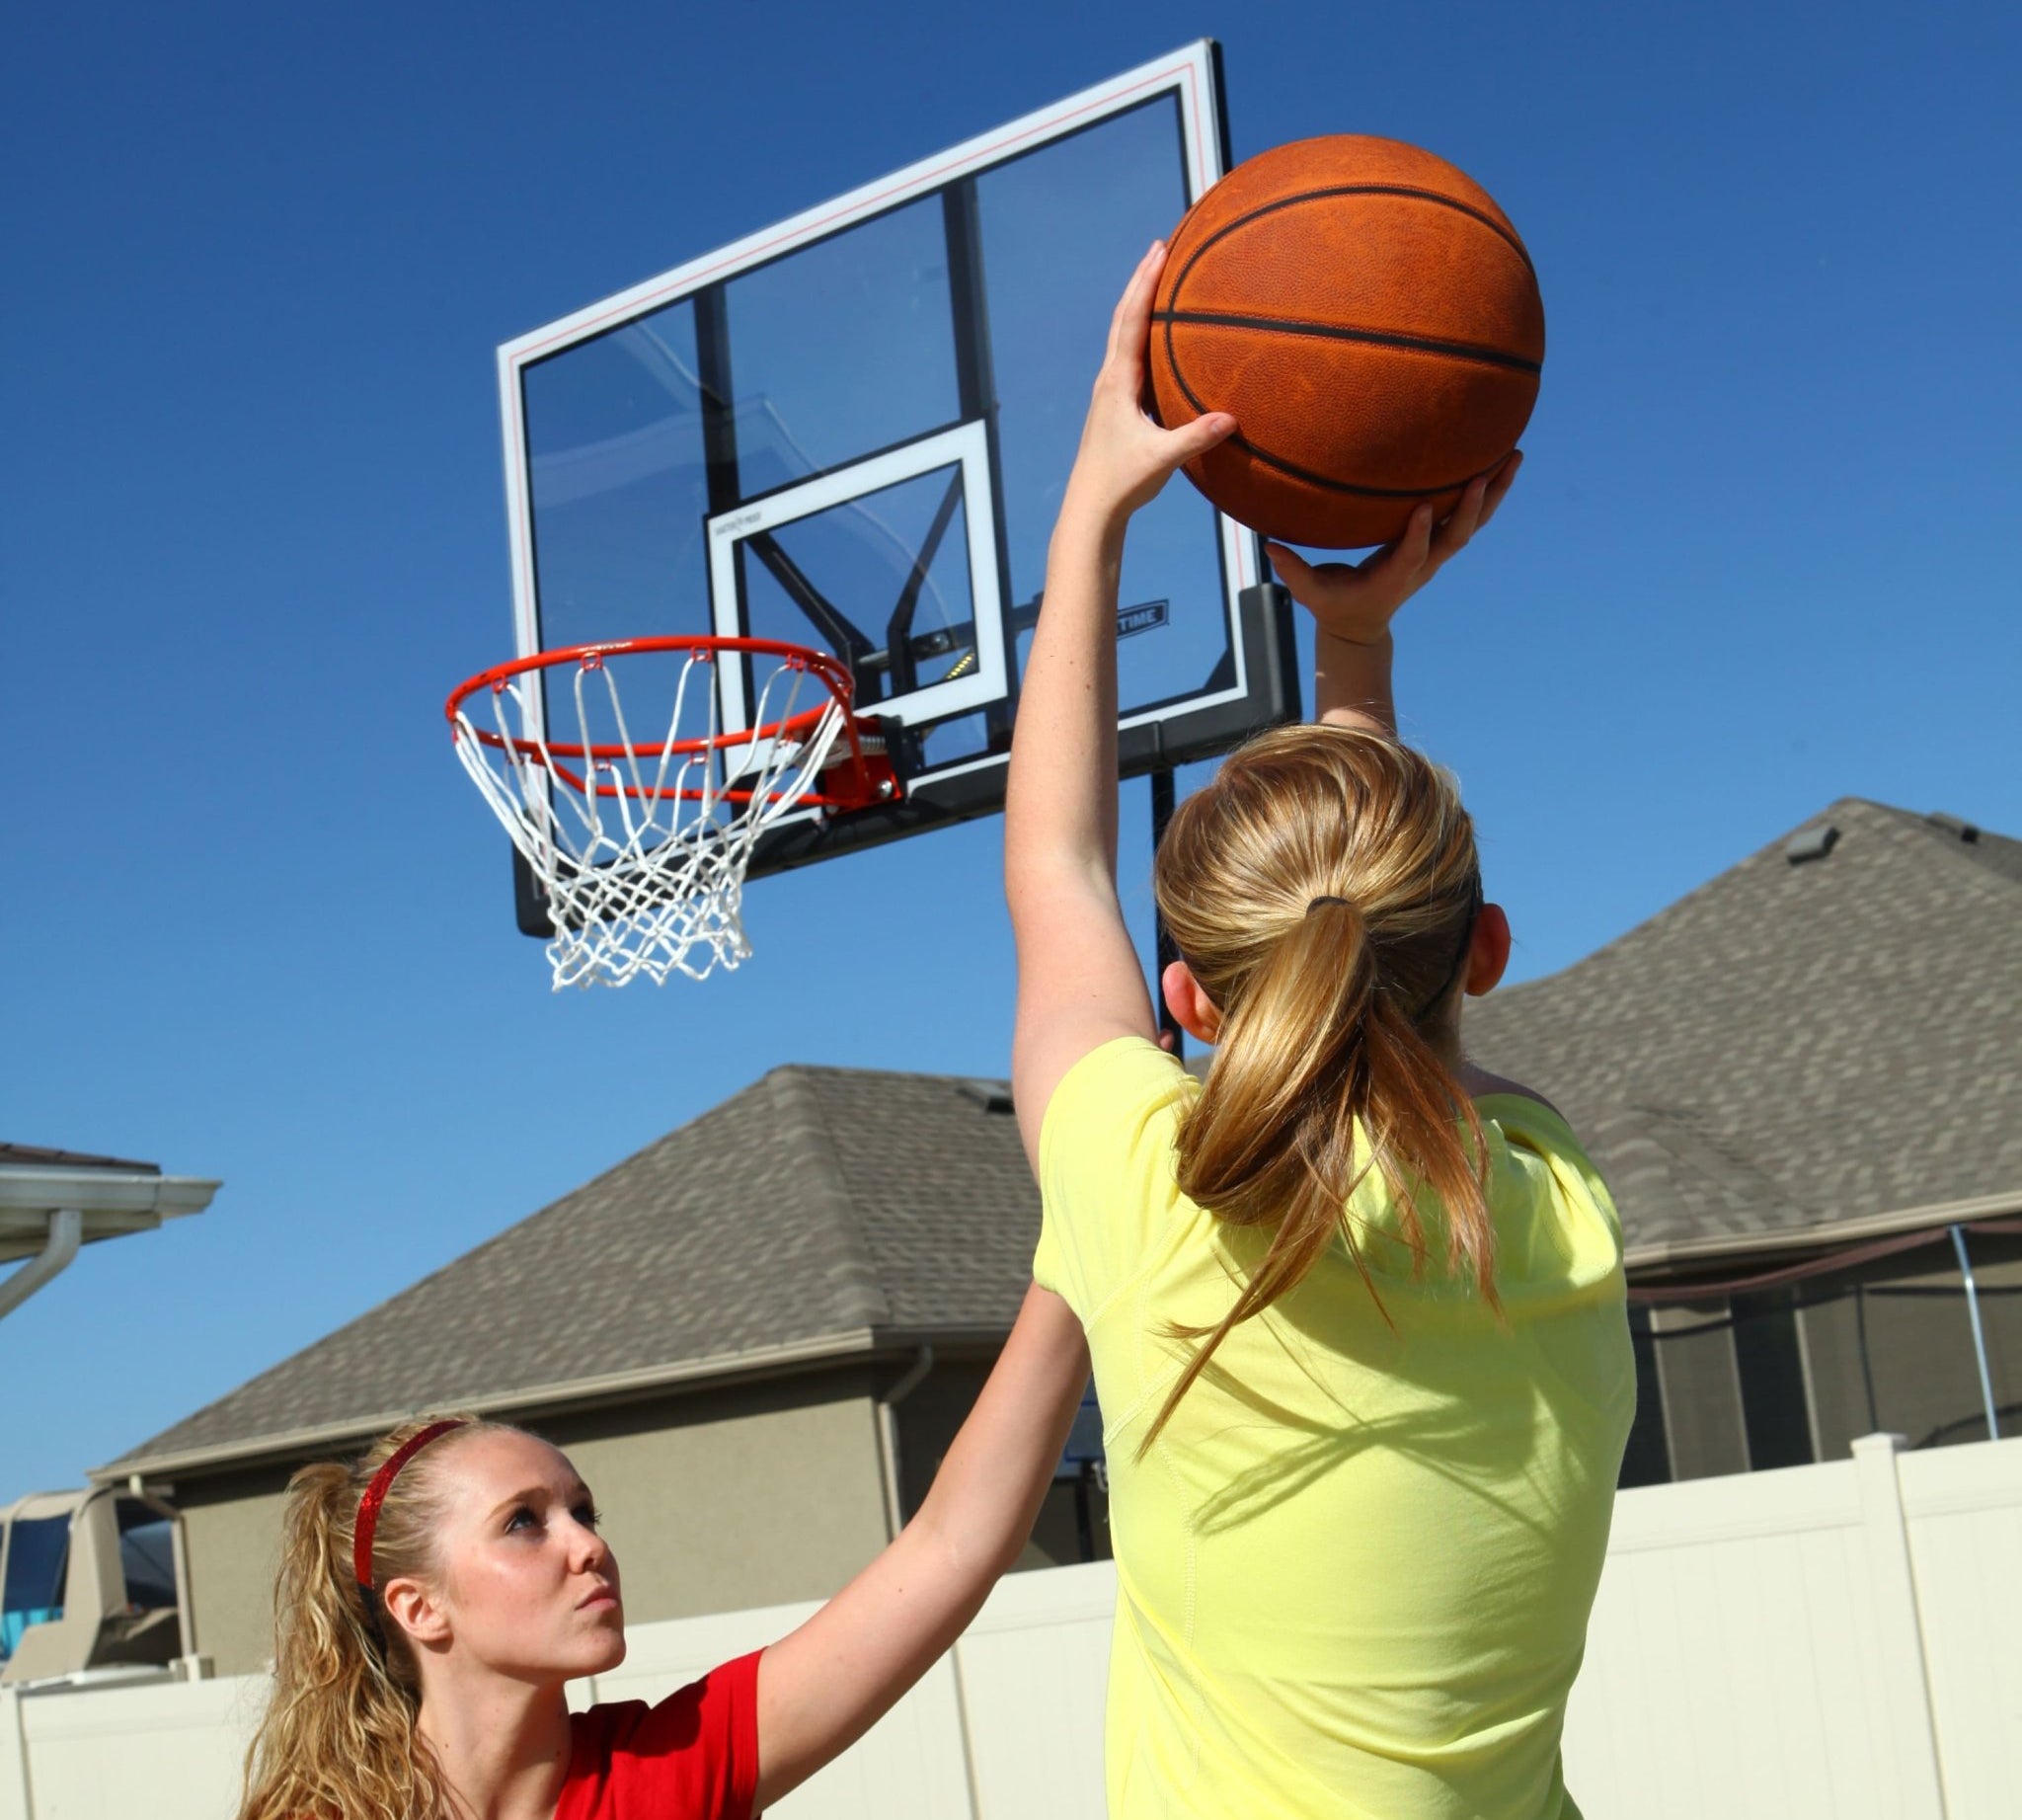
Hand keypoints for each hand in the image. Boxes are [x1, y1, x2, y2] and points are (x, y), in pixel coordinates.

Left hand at [1059, 241, 1237, 528]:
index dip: (1146, 283)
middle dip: (1143, 281)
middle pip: (1124, 318)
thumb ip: (1195, 436)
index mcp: (1118, 383)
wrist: (1091, 508)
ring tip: (1159, 279)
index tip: (1159, 250)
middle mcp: (1110, 381)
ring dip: (1140, 304)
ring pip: (1124, 336)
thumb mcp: (1162, 459)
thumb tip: (1232, 419)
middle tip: (1161, 247)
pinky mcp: (1117, 406)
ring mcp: (1111, 393)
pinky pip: (1131, 357)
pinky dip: (1144, 334)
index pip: (1131, 321)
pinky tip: (1160, 336)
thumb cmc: (1121, 483)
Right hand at [1265, 452, 1522, 645]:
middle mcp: (1423, 564)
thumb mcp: (1312, 593)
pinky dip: (1488, 492)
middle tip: (1486, 474)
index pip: (1413, 553)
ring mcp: (1434, 554)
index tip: (1427, 506)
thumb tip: (1267, 546)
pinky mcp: (1437, 544)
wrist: (1363, 626)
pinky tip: (1501, 460)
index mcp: (1395, 577)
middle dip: (1474, 508)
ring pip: (1473, 523)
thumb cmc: (1335, 605)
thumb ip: (1294, 571)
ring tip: (1514, 456)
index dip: (1421, 533)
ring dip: (1495, 493)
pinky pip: (1470, 516)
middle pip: (1458, 536)